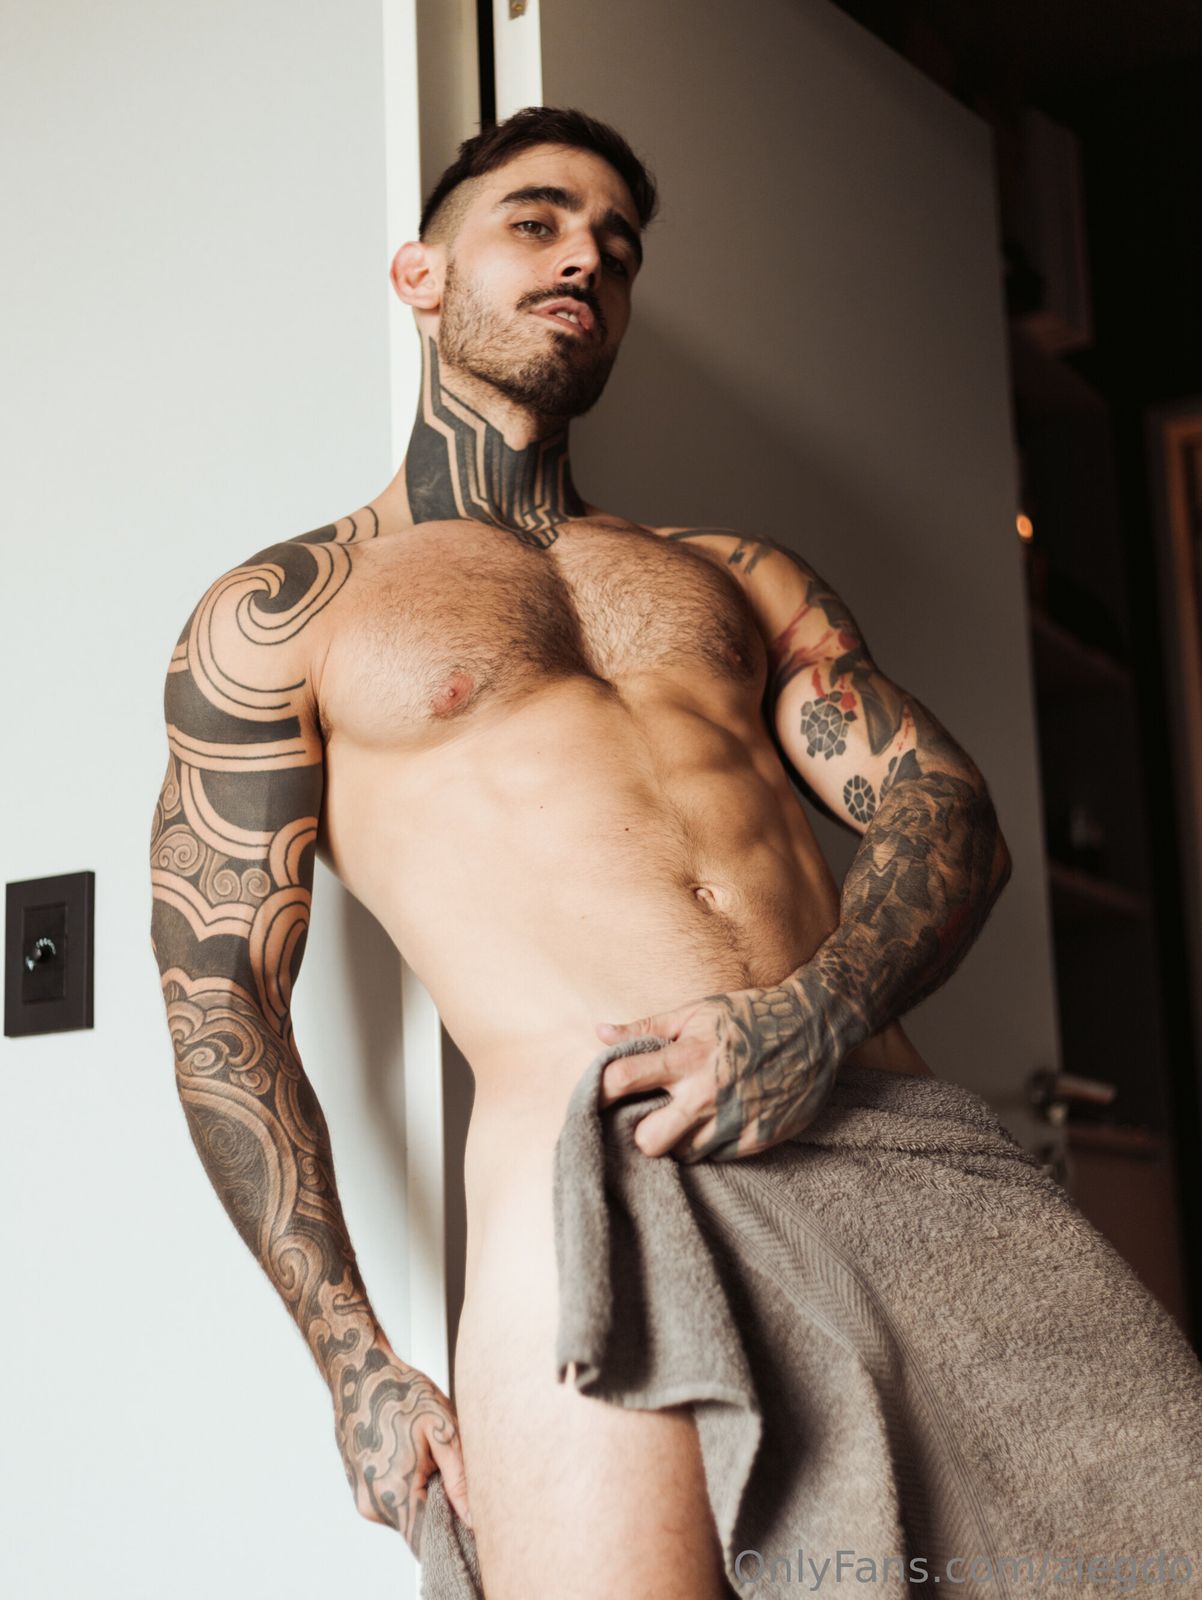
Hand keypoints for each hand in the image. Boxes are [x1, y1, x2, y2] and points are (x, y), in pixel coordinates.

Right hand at [333, 1336, 471, 1558]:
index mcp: (395, 1493)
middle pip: (419, 1529)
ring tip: (429, 1454)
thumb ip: (460, 1480)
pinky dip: (409, 1487)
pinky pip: (392, 1501)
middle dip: (443, 1510)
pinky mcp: (360, 1487)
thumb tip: (475, 1519)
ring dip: (425, 1495)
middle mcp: (373, 1504)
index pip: (429, 1542)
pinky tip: (413, 1453)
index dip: (454, 1535)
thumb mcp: (443, 1429)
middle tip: (452, 1468)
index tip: (472, 1516)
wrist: (359, 1371)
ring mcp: (363, 1497)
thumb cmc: (402, 1392)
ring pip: (406, 1515)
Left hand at [595, 967, 852, 1161]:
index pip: (623, 1079)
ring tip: (692, 1115)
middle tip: (652, 1120)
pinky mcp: (759, 1138)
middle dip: (644, 1134)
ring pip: (684, 1155)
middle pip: (649, 1142)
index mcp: (686, 1057)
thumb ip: (645, 1028)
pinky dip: (713, 1142)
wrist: (814, 1027)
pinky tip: (721, 1118)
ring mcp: (734, 1121)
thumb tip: (599, 1033)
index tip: (602, 1095)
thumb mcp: (695, 1012)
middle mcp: (707, 1094)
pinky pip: (718, 1157)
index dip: (603, 1090)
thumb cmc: (748, 1015)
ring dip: (681, 1139)